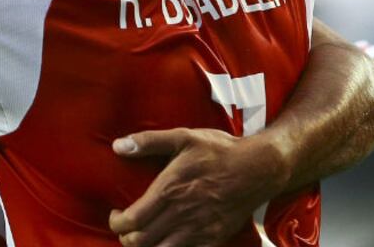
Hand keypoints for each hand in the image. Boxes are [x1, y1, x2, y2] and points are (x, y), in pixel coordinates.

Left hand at [109, 128, 286, 246]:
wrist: (258, 169)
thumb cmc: (219, 151)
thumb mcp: (183, 137)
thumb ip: (149, 141)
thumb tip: (118, 146)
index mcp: (169, 190)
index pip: (132, 220)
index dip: (116, 223)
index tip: (115, 215)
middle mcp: (181, 214)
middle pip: (141, 241)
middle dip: (126, 238)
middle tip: (125, 227)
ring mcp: (199, 230)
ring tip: (142, 236)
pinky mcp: (214, 239)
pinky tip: (167, 241)